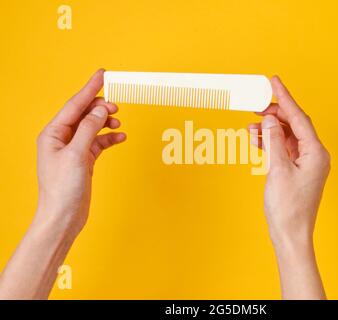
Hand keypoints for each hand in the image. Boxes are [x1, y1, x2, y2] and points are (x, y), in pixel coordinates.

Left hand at [35, 69, 125, 236]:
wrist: (63, 216)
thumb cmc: (63, 189)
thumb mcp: (76, 154)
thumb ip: (89, 129)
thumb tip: (100, 110)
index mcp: (53, 133)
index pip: (74, 105)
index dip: (90, 88)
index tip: (103, 74)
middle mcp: (62, 138)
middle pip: (84, 114)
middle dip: (100, 107)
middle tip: (116, 105)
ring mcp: (74, 149)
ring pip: (93, 127)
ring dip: (106, 123)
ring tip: (118, 122)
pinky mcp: (84, 160)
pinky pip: (99, 142)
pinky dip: (110, 138)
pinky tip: (120, 137)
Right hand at [249, 76, 329, 298]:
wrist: (290, 234)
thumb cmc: (287, 207)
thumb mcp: (278, 169)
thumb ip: (274, 140)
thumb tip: (271, 118)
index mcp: (315, 152)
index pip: (299, 117)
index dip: (285, 97)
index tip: (274, 81)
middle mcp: (314, 155)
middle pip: (295, 124)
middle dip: (275, 113)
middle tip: (256, 106)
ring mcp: (306, 162)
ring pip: (287, 136)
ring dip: (270, 129)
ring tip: (251, 127)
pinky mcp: (297, 170)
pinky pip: (284, 148)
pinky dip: (271, 142)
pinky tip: (258, 139)